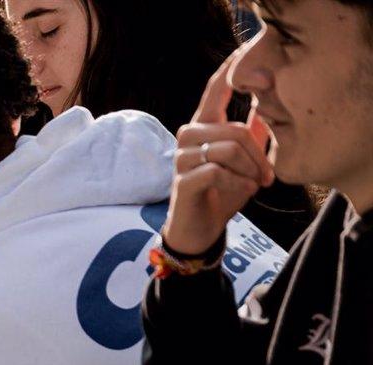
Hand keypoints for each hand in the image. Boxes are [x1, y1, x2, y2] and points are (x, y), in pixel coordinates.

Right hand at [164, 52, 273, 255]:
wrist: (201, 229)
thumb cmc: (222, 192)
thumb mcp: (244, 158)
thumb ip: (252, 131)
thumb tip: (268, 99)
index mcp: (203, 126)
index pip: (214, 90)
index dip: (229, 70)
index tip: (246, 49)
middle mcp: (188, 137)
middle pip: (233, 129)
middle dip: (259, 153)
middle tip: (270, 175)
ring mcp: (182, 159)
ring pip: (227, 149)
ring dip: (250, 170)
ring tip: (257, 185)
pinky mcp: (183, 182)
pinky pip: (219, 172)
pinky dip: (239, 184)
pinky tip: (244, 192)